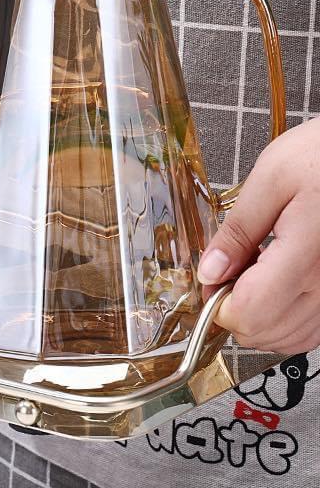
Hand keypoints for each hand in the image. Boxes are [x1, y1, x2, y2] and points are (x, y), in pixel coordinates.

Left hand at [198, 117, 319, 354]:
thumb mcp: (271, 180)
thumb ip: (238, 231)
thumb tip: (209, 272)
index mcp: (305, 255)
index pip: (249, 313)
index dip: (217, 303)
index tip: (211, 277)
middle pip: (264, 332)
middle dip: (233, 308)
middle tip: (227, 269)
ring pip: (287, 338)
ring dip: (257, 315)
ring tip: (252, 270)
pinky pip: (310, 330)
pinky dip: (283, 318)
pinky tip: (273, 283)